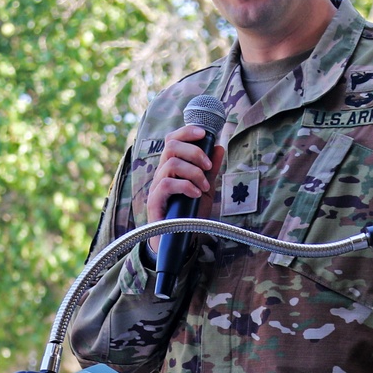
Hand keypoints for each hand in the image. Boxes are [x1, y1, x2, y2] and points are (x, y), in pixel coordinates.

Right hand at [146, 124, 224, 254]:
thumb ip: (210, 170)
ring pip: (171, 163)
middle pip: (171, 146)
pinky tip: (195, 194)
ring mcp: (156, 186)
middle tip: (208, 166)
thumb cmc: (189, 213)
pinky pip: (167, 184)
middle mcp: (161, 172)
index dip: (186, 132)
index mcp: (171, 166)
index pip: (173, 140)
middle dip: (194, 151)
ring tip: (204, 186)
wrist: (179, 239)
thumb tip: (219, 148)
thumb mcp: (205, 188)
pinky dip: (185, 186)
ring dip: (193, 172)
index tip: (204, 133)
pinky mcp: (154, 200)